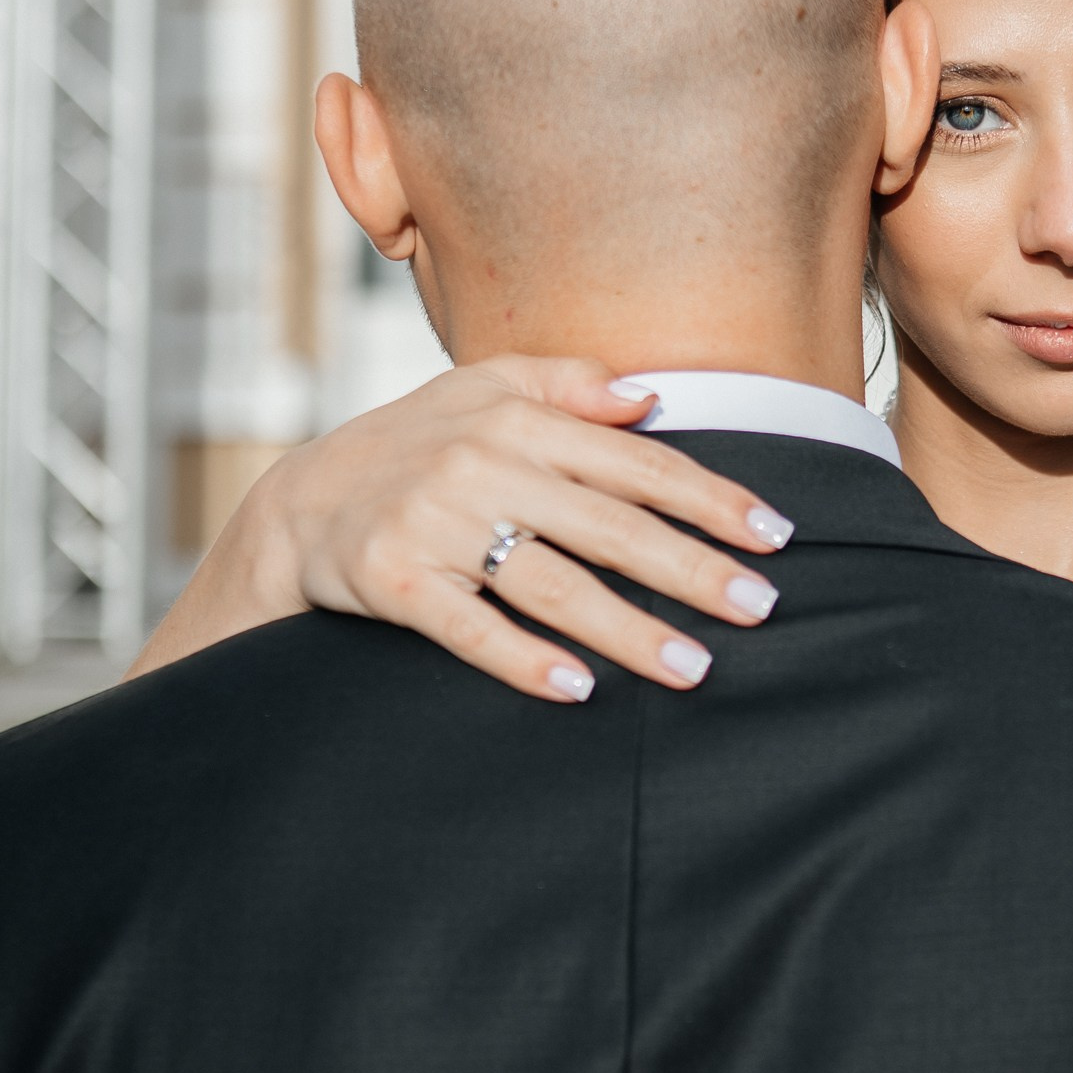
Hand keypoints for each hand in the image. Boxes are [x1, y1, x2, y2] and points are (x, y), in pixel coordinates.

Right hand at [128, 357, 792, 699]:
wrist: (298, 504)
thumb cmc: (415, 444)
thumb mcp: (484, 389)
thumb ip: (570, 383)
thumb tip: (651, 395)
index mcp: (520, 418)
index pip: (637, 463)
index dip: (711, 499)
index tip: (774, 536)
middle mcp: (482, 466)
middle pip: (609, 526)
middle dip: (691, 570)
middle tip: (759, 607)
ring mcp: (435, 525)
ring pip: (550, 583)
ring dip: (626, 630)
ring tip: (693, 668)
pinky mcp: (392, 580)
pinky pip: (468, 627)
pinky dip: (522, 658)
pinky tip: (578, 688)